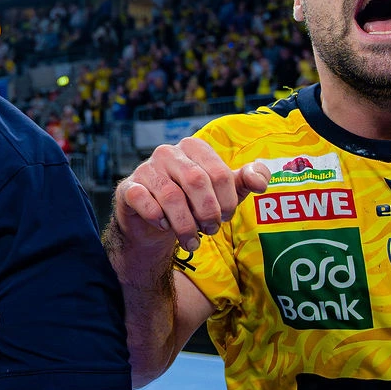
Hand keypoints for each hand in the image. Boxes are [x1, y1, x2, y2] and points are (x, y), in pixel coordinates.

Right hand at [110, 138, 267, 281]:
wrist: (155, 223)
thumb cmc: (192, 202)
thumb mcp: (223, 192)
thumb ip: (245, 181)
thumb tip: (262, 181)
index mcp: (194, 147)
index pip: (219, 172)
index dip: (227, 200)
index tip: (226, 217)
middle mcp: (168, 152)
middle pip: (196, 182)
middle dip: (207, 212)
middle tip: (210, 230)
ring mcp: (146, 169)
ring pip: (171, 196)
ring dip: (185, 225)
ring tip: (192, 242)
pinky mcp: (128, 188)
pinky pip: (144, 202)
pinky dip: (158, 220)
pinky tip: (165, 227)